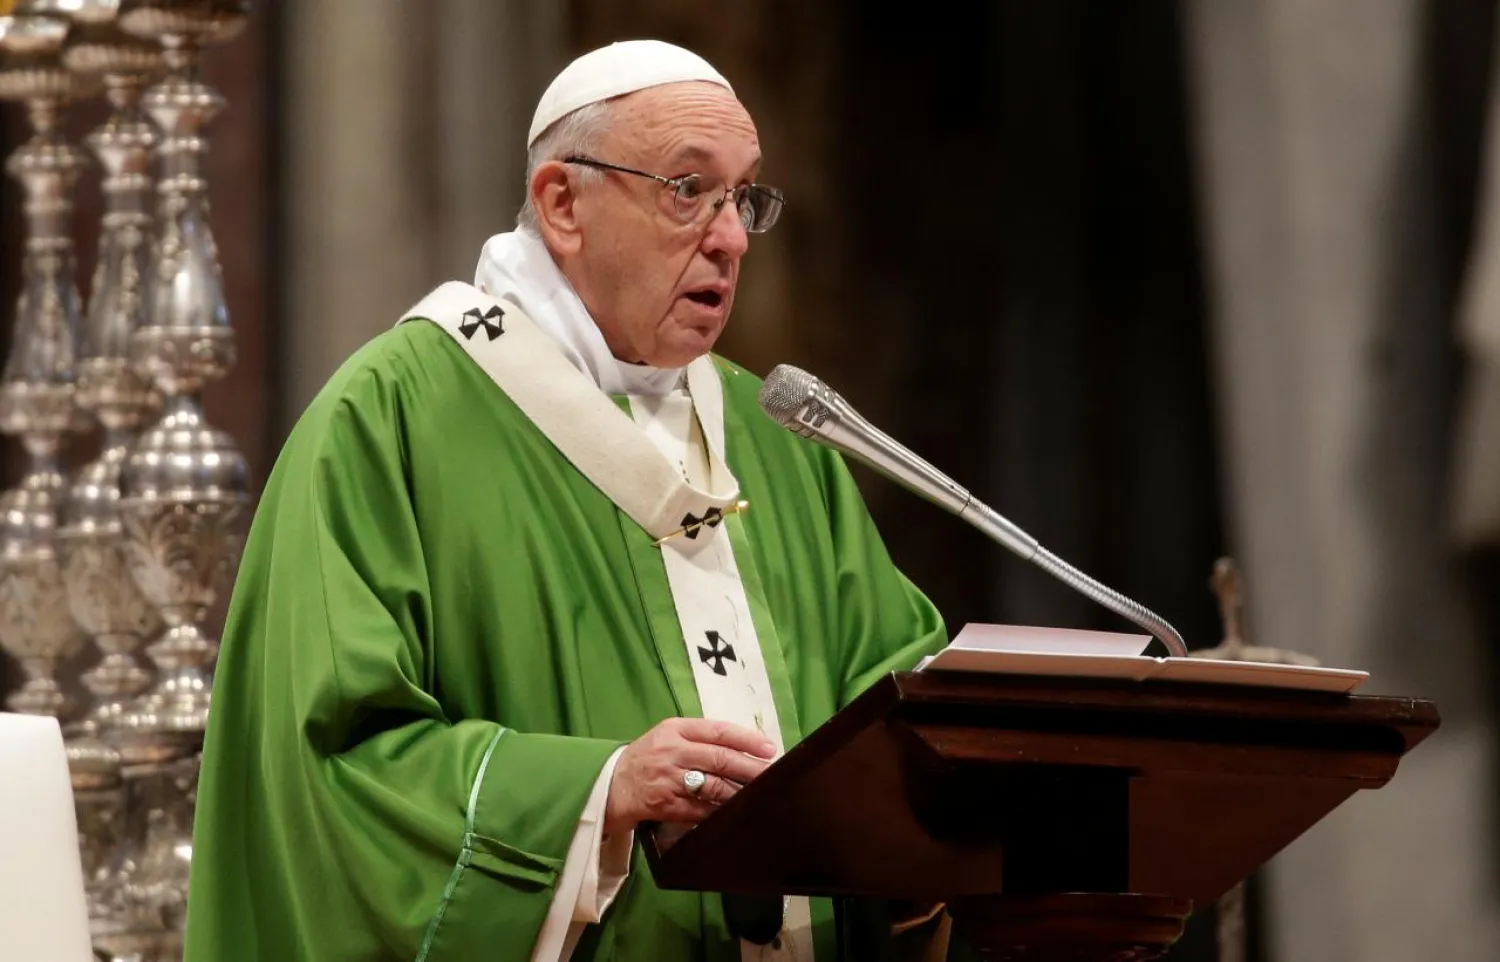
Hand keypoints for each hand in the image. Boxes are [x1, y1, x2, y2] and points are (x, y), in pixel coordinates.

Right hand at [604, 717, 776, 832]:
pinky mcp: (665, 805)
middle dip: (751, 768)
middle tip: (772, 774)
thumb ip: (701, 738)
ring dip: (740, 792)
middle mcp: (672, 751)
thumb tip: (745, 748)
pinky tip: (736, 812)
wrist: (612, 784)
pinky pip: (700, 810)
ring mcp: (668, 779)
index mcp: (675, 729)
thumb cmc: (648, 757)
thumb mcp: (669, 736)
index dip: (747, 739)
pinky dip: (720, 811)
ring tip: (759, 794)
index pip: (718, 730)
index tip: (770, 748)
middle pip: (720, 759)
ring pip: (714, 786)